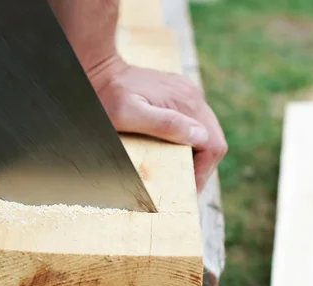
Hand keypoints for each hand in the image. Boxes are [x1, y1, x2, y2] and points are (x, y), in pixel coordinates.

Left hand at [89, 56, 226, 191]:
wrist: (99, 70)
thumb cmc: (107, 97)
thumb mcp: (128, 115)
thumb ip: (164, 124)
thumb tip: (199, 136)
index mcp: (186, 103)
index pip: (213, 145)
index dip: (204, 172)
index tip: (188, 189)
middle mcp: (192, 96)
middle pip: (213, 139)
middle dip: (202, 165)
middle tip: (184, 183)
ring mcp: (187, 93)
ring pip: (206, 132)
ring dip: (196, 153)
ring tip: (179, 170)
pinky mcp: (178, 93)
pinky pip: (194, 121)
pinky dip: (188, 139)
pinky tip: (172, 148)